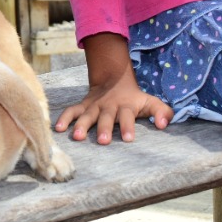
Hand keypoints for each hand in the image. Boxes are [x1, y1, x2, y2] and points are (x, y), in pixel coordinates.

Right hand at [54, 67, 173, 144]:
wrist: (113, 79)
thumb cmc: (134, 98)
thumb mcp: (151, 101)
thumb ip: (162, 112)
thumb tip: (163, 125)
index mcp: (126, 106)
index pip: (127, 116)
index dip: (128, 126)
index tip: (128, 139)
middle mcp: (109, 107)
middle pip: (106, 118)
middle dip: (104, 128)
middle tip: (103, 141)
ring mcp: (94, 106)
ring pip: (87, 116)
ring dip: (82, 125)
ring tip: (77, 137)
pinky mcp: (83, 107)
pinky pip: (72, 111)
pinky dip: (65, 118)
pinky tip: (58, 129)